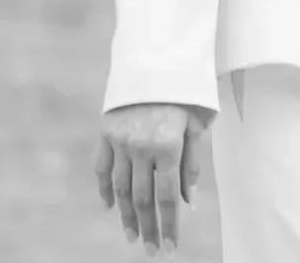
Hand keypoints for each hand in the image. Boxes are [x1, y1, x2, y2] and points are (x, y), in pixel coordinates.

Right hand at [96, 101, 213, 254]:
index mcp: (168, 146)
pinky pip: (103, 167)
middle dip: (148, 228)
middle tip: (153, 251)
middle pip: (143, 199)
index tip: (170, 248)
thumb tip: (187, 203)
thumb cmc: (184, 92)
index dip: (169, 225)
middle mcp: (142, 147)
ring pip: (122, 188)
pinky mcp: (106, 131)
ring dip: (126, 216)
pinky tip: (110, 206)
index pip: (167, 197)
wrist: (155, 55)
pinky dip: (105, 188)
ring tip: (133, 236)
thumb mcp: (196, 124)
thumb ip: (191, 164)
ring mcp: (120, 140)